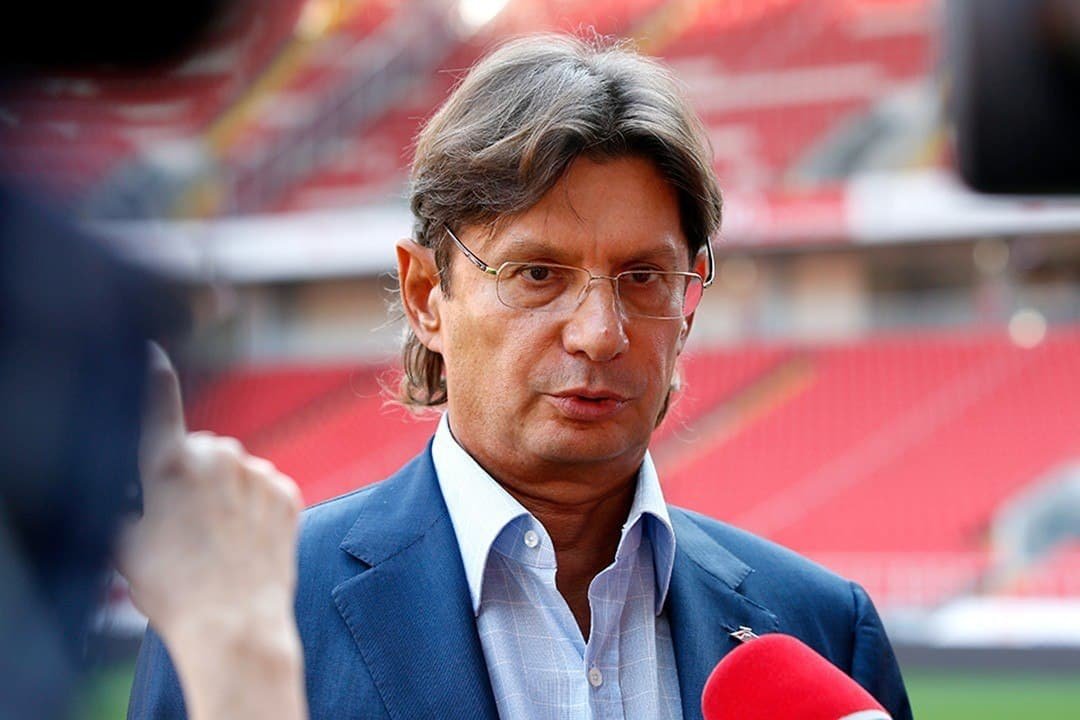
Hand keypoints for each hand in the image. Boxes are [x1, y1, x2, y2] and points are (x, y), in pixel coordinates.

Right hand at [117, 343, 306, 719]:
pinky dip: (255, 504)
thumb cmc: (170, 589)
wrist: (234, 624)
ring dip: (226, 490)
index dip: (153, 375)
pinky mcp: (287, 491)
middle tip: (186, 525)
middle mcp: (216, 456)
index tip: (154, 350)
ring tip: (218, 540)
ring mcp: (257, 473)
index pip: (157, 403)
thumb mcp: (124, 540)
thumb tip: (138, 481)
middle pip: (200, 449)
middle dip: (192, 475)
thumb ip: (130, 496)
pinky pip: (264, 485)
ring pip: (234, 469)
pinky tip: (246, 538)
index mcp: (167, 465)